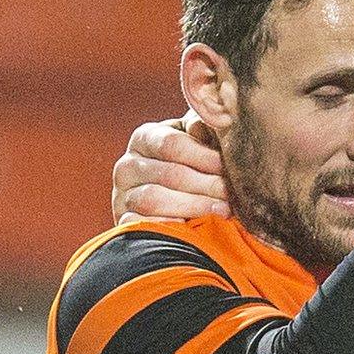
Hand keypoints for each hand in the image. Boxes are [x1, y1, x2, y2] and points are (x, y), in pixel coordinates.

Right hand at [111, 114, 227, 223]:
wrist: (175, 204)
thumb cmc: (193, 166)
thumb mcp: (199, 142)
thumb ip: (205, 129)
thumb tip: (216, 124)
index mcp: (145, 138)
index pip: (172, 144)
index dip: (203, 156)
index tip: (226, 166)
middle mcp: (127, 165)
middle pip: (169, 174)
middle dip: (205, 184)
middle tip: (231, 193)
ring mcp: (122, 196)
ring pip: (154, 200)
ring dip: (194, 206)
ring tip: (223, 210)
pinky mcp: (123, 223)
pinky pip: (142, 225)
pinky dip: (170, 227)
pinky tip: (195, 229)